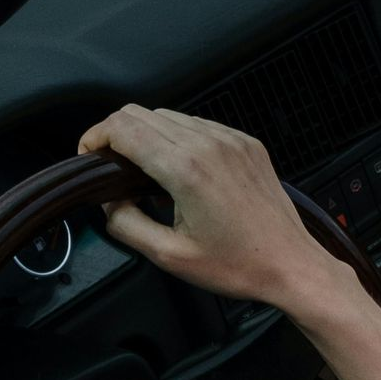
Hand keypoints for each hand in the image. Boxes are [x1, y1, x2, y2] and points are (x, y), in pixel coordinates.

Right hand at [77, 106, 339, 315]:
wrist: (291, 265)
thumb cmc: (239, 265)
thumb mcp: (170, 256)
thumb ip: (126, 224)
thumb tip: (106, 202)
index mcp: (186, 169)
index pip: (123, 128)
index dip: (95, 138)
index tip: (88, 157)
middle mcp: (208, 144)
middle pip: (141, 114)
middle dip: (115, 134)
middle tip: (110, 166)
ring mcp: (230, 139)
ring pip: (168, 115)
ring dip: (146, 135)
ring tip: (144, 172)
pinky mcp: (245, 143)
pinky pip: (198, 125)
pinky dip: (177, 138)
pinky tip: (178, 169)